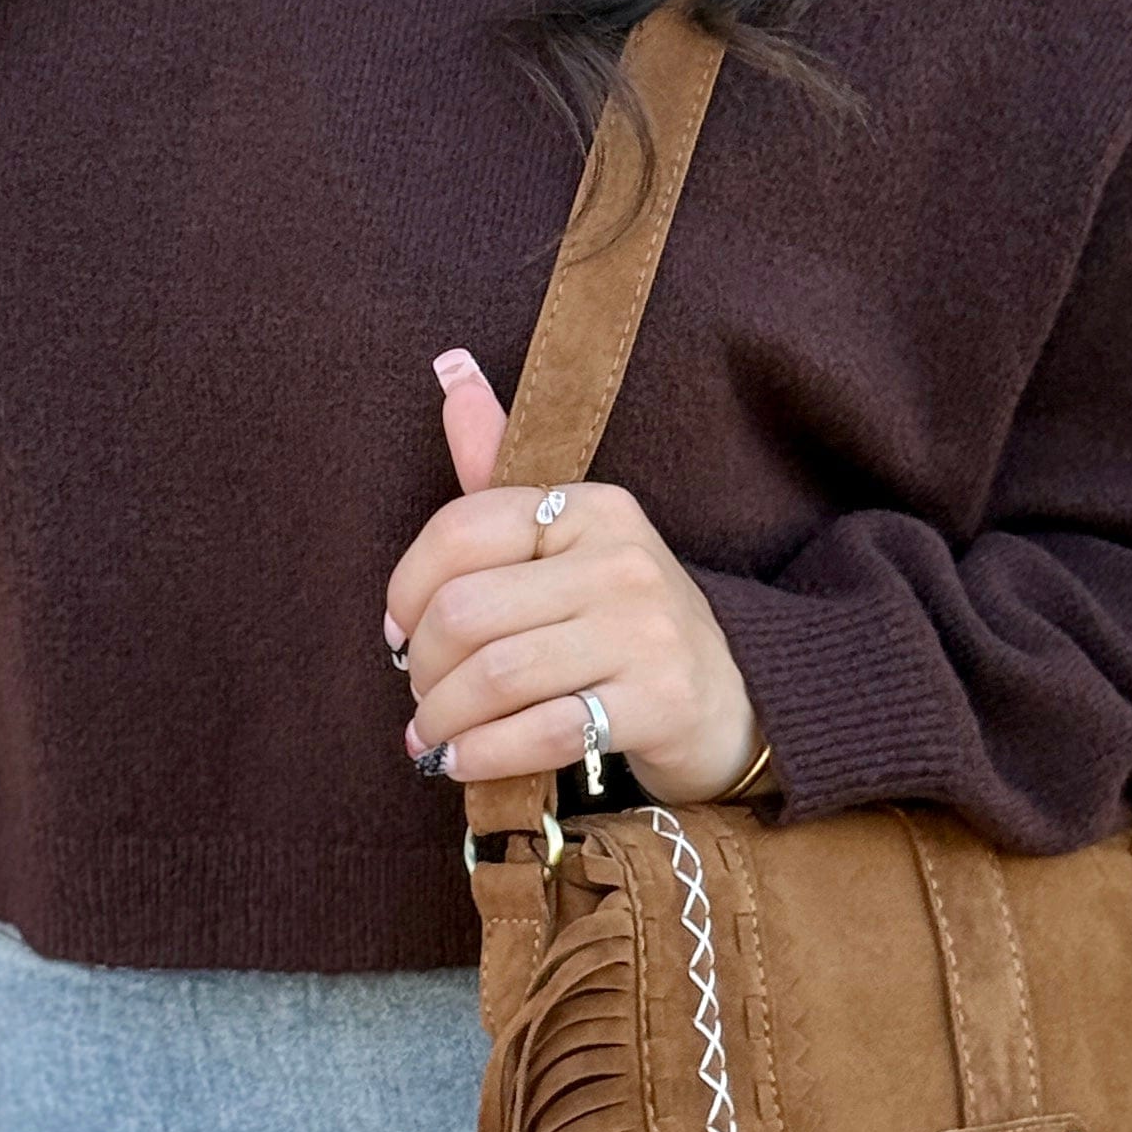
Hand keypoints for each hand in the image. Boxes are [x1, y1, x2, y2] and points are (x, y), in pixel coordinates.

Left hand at [382, 347, 759, 804]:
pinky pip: (542, 731)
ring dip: (444, 720)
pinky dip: (485, 755)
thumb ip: (499, 468)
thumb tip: (448, 368)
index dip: (407, 588)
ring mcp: (647, 630)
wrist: (736, 699)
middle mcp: (622, 558)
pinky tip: (463, 763)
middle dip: (422, 668)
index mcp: (592, 506)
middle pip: (468, 612)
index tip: (396, 633)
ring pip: (497, 676)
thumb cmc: (624, 620)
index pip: (463, 529)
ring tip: (432, 739)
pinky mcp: (661, 702)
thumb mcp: (568, 538)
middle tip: (420, 699)